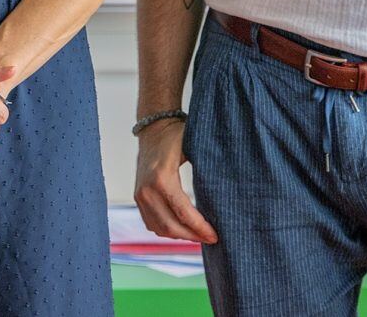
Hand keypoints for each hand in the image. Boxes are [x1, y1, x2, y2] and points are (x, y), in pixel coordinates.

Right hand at [133, 120, 216, 243]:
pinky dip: (167, 230)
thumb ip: (206, 171)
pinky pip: (151, 223)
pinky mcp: (137, 197)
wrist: (153, 128)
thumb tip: (228, 196)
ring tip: (199, 235)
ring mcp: (140, 195)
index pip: (183, 213)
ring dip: (180, 236)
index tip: (215, 236)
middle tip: (211, 239)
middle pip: (170, 227)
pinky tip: (183, 228)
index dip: (200, 228)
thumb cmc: (176, 136)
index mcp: (161, 179)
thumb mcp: (194, 149)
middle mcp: (147, 190)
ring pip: (159, 229)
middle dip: (192, 236)